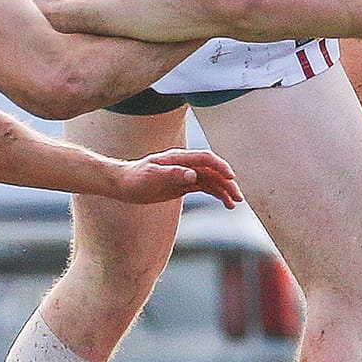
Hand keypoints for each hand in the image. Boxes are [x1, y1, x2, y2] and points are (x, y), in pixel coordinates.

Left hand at [111, 148, 243, 208]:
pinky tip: (224, 202)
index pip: (205, 159)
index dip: (220, 166)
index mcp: (179, 158)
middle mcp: (185, 164)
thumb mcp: (151, 176)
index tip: (231, 177)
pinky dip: (216, 194)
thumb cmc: (135, 178)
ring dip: (224, 190)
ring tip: (234, 203)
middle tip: (237, 197)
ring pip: (211, 180)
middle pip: (212, 171)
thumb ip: (173, 174)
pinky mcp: (184, 184)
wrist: (124, 184)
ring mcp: (186, 174)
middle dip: (227, 182)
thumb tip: (193, 175)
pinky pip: (205, 187)